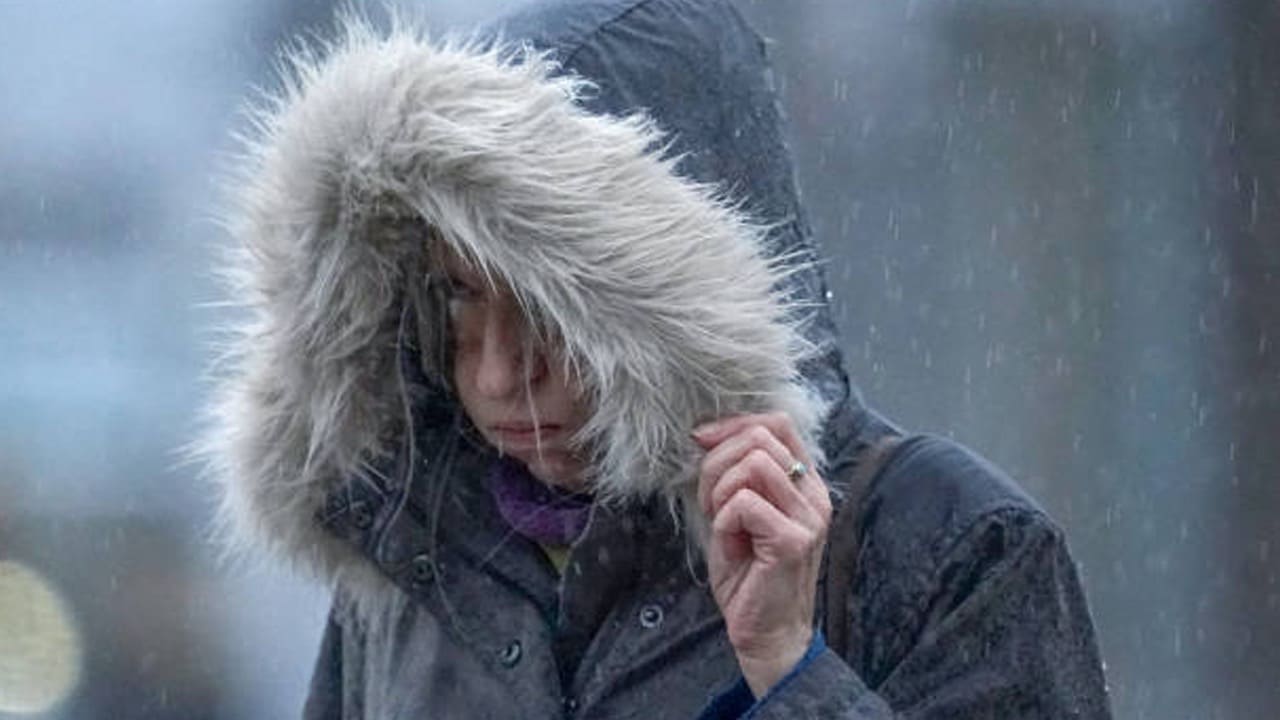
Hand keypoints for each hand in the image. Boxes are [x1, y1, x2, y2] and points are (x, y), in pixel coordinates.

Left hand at [693, 412, 831, 696]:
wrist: (767, 633)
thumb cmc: (748, 575)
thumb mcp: (737, 513)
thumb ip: (733, 474)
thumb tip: (705, 433)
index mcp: (805, 483)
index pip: (777, 424)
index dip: (734, 424)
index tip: (702, 441)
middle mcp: (815, 494)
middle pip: (759, 439)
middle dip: (717, 464)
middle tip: (711, 503)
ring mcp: (809, 516)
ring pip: (751, 465)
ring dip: (720, 492)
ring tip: (723, 525)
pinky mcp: (794, 539)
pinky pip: (743, 503)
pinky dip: (723, 522)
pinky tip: (732, 546)